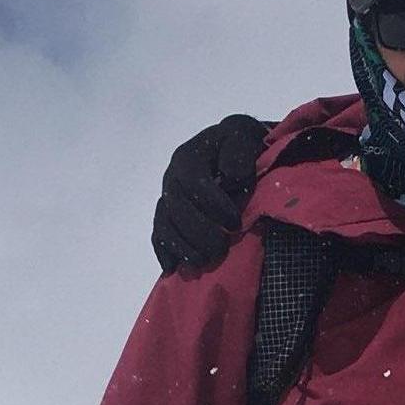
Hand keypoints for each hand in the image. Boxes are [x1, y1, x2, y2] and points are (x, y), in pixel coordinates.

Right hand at [151, 114, 267, 276]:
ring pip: (165, 224)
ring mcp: (168, 198)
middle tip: (219, 249)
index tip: (234, 223)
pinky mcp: (168, 215)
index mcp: (188, 157)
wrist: (235, 151)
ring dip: (182, 246)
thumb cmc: (241, 146)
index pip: (194, 182)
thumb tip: (229, 176)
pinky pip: (159, 234)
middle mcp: (172, 177)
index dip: (212, 204)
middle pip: (176, 207)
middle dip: (197, 231)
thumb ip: (239, 151)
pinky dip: (165, 251)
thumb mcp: (244, 137)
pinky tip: (173, 267)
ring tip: (202, 262)